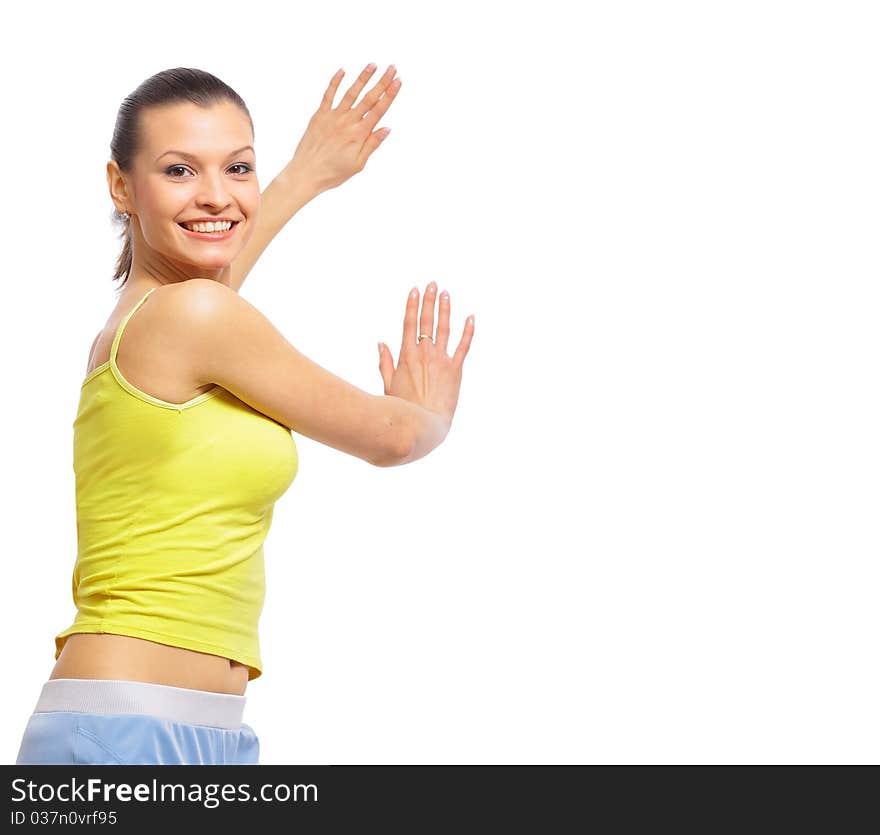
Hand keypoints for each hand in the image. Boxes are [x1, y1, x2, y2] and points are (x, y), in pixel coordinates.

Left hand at [286, 63, 401, 192]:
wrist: (307, 173)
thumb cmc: (333, 173)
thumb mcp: (358, 164)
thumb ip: (372, 144)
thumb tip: (386, 128)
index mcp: (359, 134)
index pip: (379, 110)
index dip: (390, 94)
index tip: (398, 81)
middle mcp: (347, 122)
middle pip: (368, 98)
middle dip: (382, 81)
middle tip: (392, 67)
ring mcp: (333, 116)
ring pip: (351, 92)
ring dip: (362, 78)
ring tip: (372, 65)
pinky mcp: (320, 115)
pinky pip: (328, 95)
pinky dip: (335, 82)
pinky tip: (342, 71)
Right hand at [378, 282, 474, 425]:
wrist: (423, 425)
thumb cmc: (403, 409)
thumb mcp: (388, 385)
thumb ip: (385, 363)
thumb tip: (381, 343)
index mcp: (406, 356)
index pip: (409, 323)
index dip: (412, 305)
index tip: (414, 290)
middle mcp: (424, 354)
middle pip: (427, 321)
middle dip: (429, 301)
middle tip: (432, 284)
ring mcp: (441, 361)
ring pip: (444, 329)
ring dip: (445, 309)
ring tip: (446, 293)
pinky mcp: (456, 370)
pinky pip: (463, 346)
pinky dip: (468, 331)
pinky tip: (470, 318)